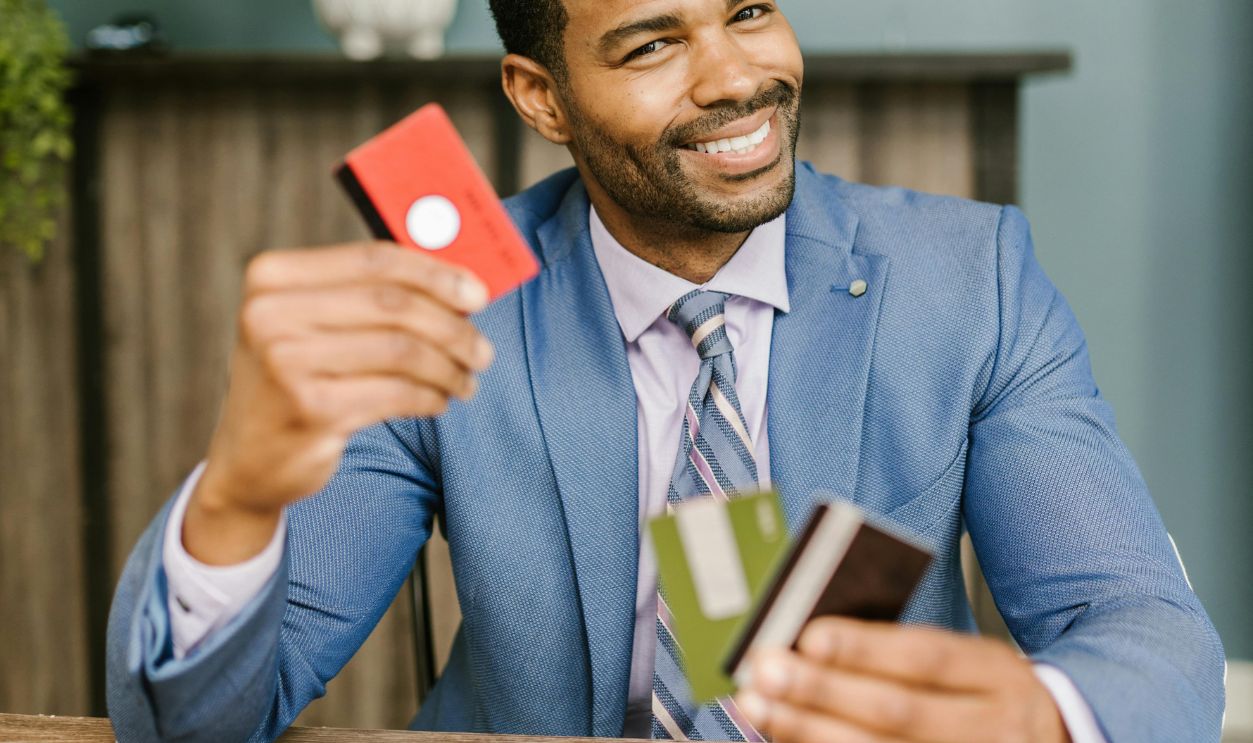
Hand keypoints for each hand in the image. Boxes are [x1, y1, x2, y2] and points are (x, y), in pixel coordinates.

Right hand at [185, 241, 493, 564]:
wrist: (249, 463)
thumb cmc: (299, 380)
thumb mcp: (314, 325)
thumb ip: (372, 294)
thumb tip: (462, 281)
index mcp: (272, 277)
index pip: (375, 258)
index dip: (436, 273)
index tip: (478, 293)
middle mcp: (269, 315)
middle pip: (394, 304)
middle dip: (452, 326)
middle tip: (482, 349)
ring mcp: (285, 364)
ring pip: (403, 350)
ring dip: (448, 367)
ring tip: (465, 380)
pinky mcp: (310, 410)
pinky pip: (398, 393)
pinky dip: (430, 396)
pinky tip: (438, 401)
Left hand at [734, 617, 1070, 742]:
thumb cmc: (983, 697)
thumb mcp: (968, 662)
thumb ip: (900, 651)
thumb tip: (809, 640)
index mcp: (997, 674)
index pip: (927, 657)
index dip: (865, 648)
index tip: (808, 636)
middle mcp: (995, 728)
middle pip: (898, 711)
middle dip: (822, 691)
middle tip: (766, 670)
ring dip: (808, 729)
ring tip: (759, 706)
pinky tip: (786, 740)